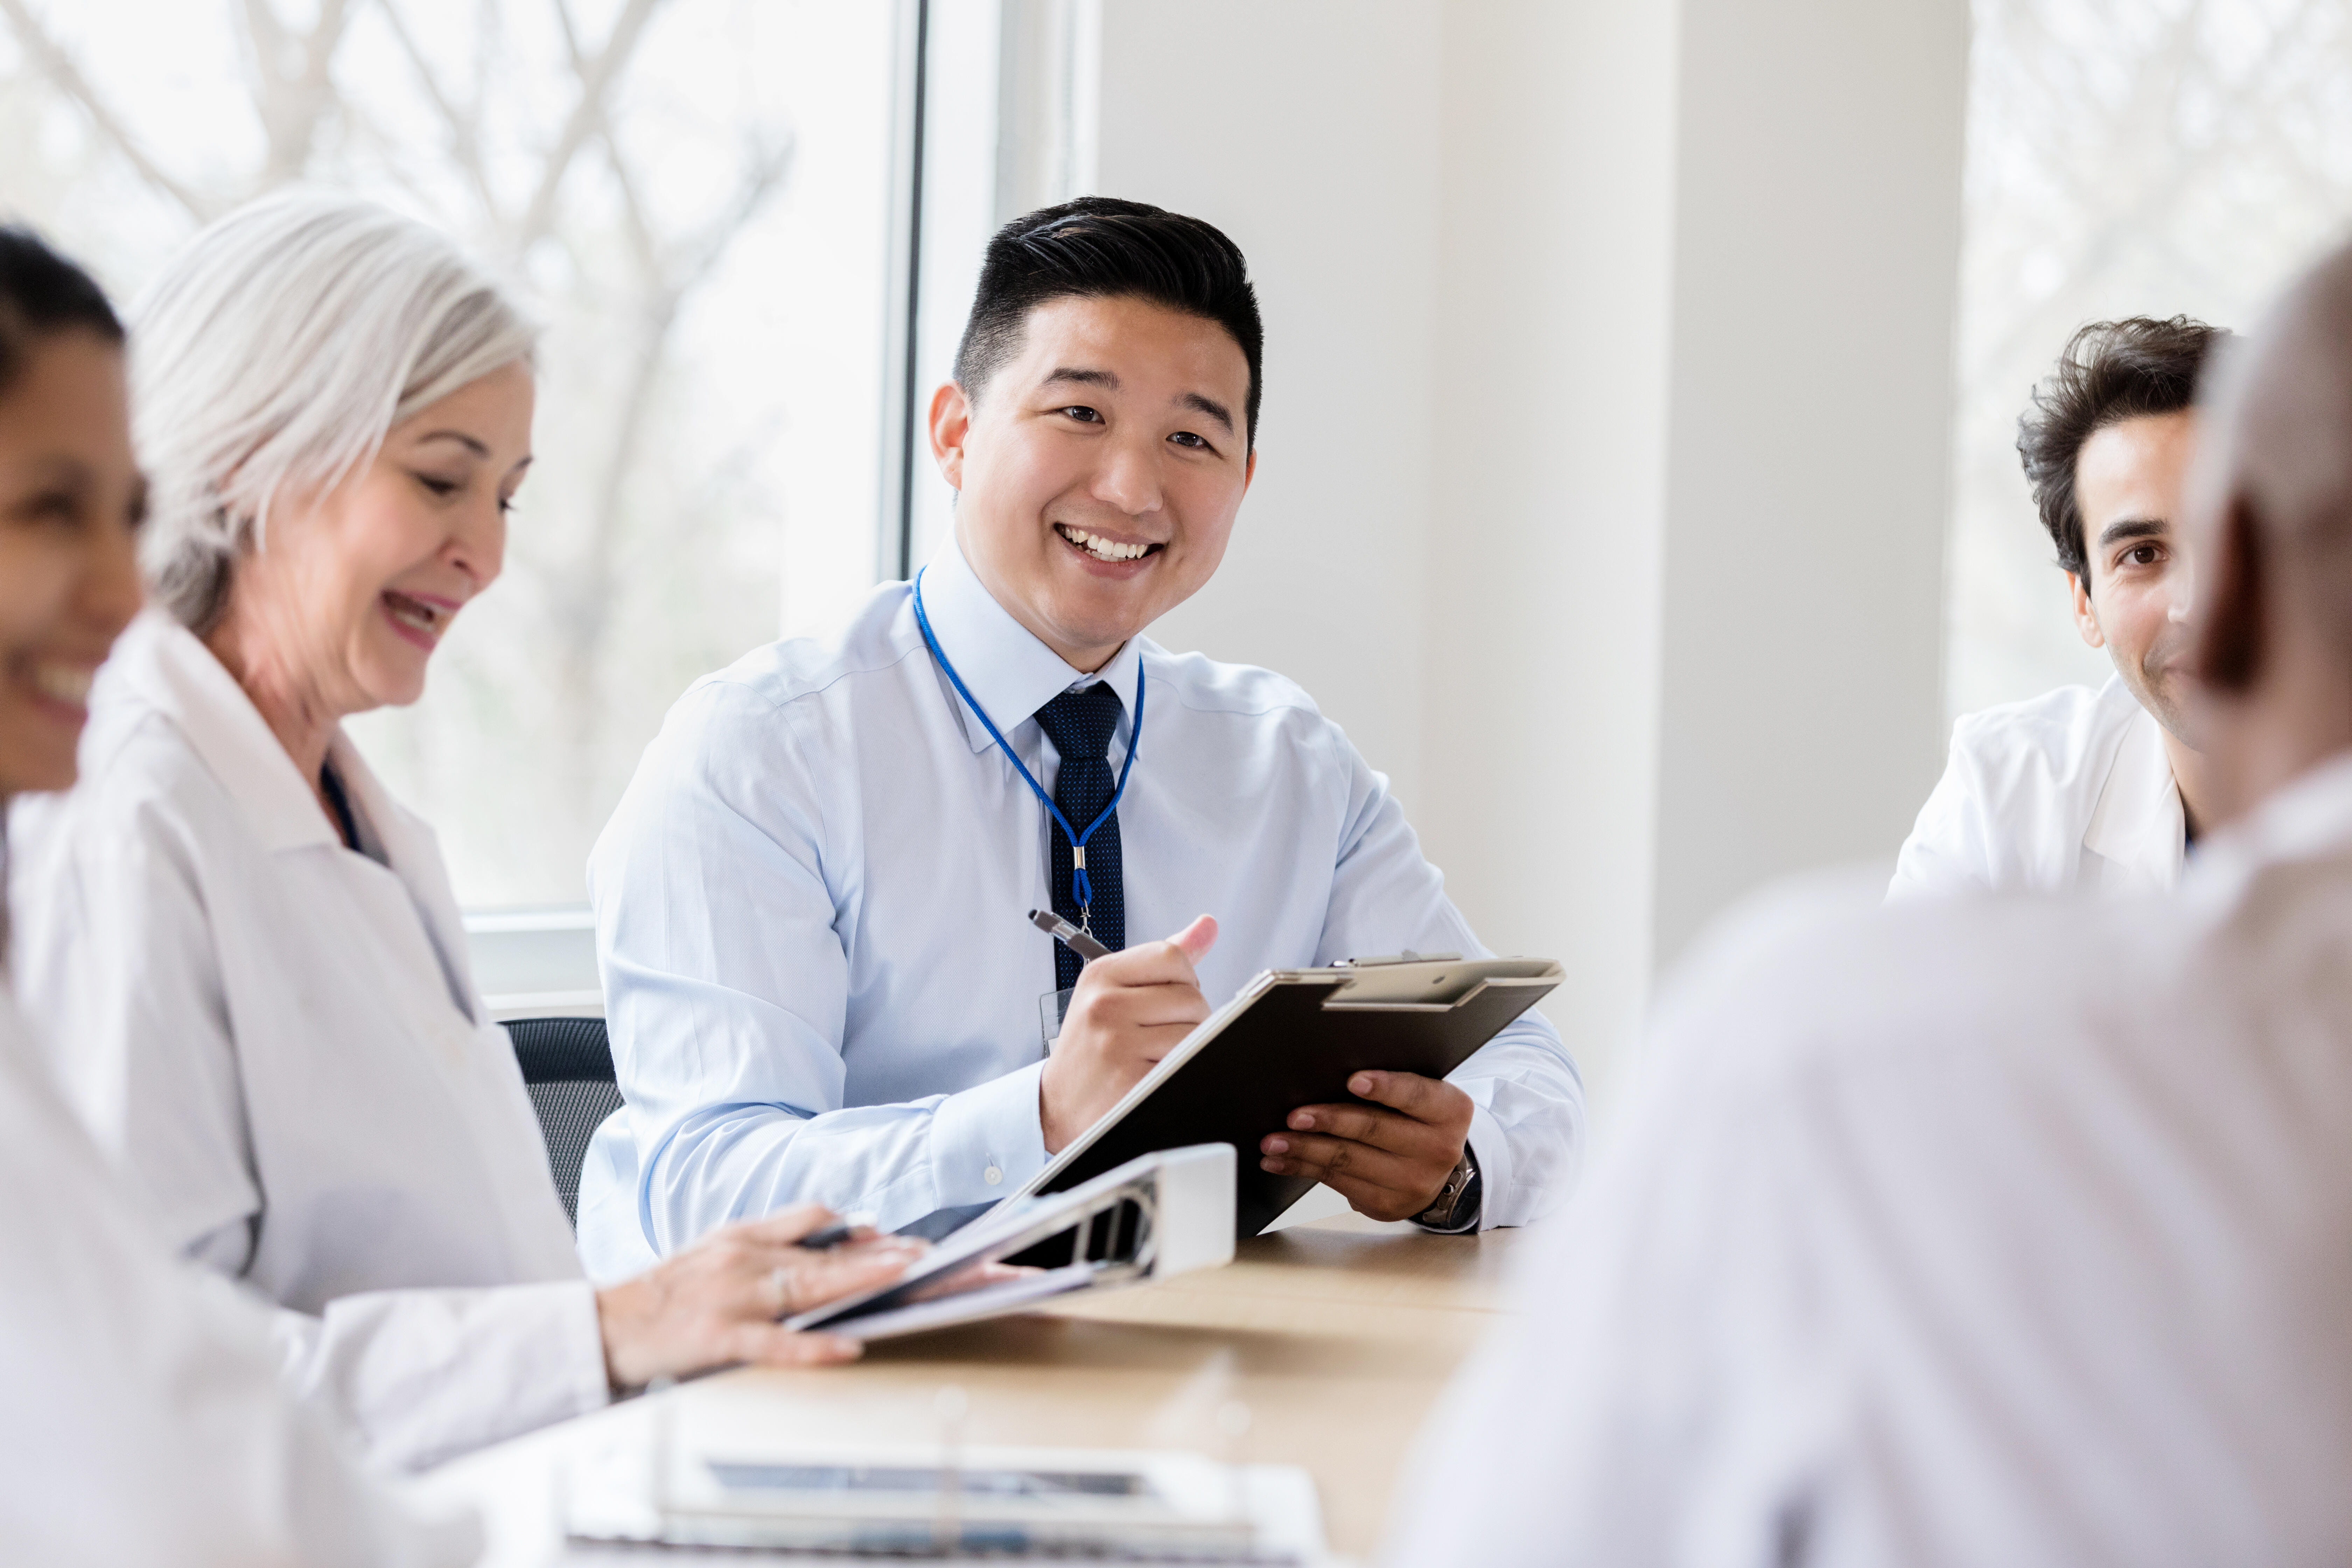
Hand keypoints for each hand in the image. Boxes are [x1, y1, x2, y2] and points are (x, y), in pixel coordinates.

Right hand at [595, 1204, 924, 1389]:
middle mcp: (740, 1259)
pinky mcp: (718, 1338)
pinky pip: (776, 1343)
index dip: (854, 1225)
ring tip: (901, 1277)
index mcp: (740, 1236)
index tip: (893, 1232)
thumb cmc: (665, 1293)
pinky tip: (849, 1346)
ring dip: (857, 1280)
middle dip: (875, 1252)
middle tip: (921, 1254)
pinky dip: (815, 1346)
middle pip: (820, 1253)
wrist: (604, 1324)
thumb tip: (830, 1234)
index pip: (808, 1219)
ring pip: (806, 1286)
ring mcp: (731, 1298)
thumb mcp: (715, 1251)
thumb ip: (767, 1241)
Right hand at [1040, 914, 1217, 1153]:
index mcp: (1100, 975)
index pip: (1172, 956)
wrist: (1057, 1104)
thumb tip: (1208, 925)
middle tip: (1166, 1035)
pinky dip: (1181, 1070)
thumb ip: (1163, 960)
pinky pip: (1184, 1063)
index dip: (1185, 979)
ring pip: (1194, 1032)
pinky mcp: (1130, 1079)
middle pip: (1190, 996)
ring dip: (1191, 1047)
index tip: (1170, 1000)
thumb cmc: (1092, 1045)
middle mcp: (1104, 1005)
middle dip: (1192, 1018)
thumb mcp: (1114, 992)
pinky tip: (1157, 1074)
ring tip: (1161, 1055)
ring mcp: (1116, 1042)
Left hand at [1258, 1070, 1474, 1223]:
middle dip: (1329, 1121)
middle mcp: (1437, 1149)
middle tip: (1295, 1116)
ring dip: (1304, 1149)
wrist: (1437, 1169)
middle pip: (1374, 1130)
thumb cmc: (1418, 1119)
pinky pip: (1337, 1182)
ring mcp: (1412, 1182)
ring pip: (1348, 1160)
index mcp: (1449, 1111)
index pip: (1416, 1095)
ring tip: (1274, 1141)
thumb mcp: (1421, 1097)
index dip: (1385, 1087)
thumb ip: (1391, 1084)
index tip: (1353, 1081)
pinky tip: (1281, 1161)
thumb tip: (1328, 1074)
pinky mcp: (1386, 1205)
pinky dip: (1303, 1169)